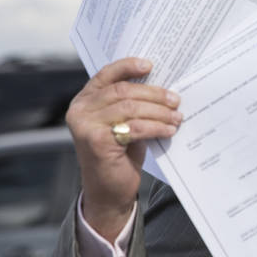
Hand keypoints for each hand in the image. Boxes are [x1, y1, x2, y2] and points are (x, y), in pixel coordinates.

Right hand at [65, 58, 182, 241]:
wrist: (108, 191)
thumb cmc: (119, 154)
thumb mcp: (122, 123)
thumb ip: (130, 104)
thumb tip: (162, 87)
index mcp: (84, 100)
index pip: (106, 74)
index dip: (128, 66)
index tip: (150, 64)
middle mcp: (80, 110)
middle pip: (123, 91)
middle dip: (154, 94)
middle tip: (176, 100)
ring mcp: (85, 125)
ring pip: (130, 108)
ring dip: (159, 112)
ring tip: (177, 117)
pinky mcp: (96, 141)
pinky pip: (134, 127)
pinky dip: (156, 127)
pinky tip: (169, 131)